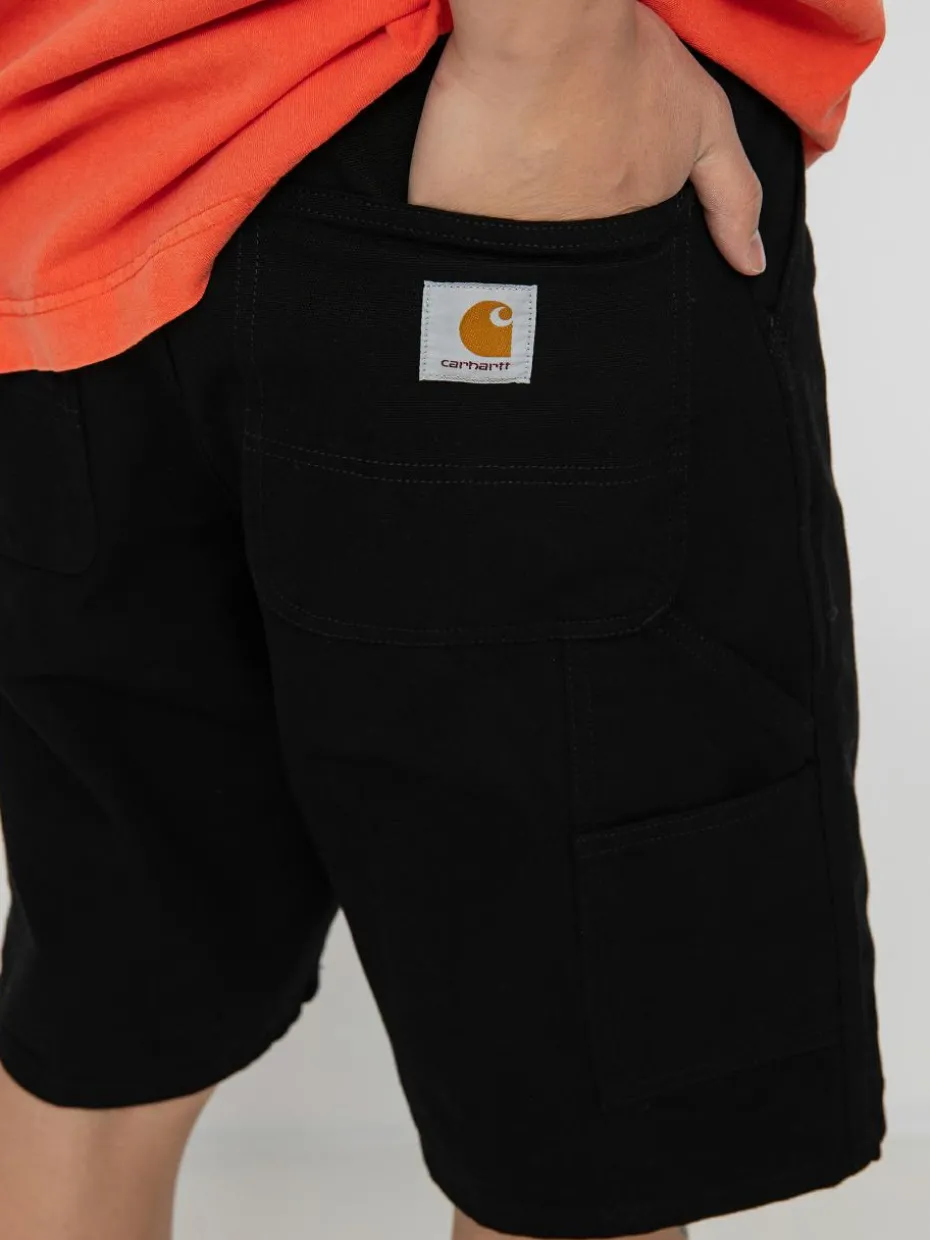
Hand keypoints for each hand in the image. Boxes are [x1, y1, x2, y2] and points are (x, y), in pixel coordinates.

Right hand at [408, 2, 765, 275]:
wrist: (544, 22)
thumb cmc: (621, 56)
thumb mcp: (702, 118)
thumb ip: (733, 196)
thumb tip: (750, 266)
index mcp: (624, 230)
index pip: (615, 274)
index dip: (607, 265)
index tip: (596, 245)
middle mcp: (570, 249)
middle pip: (562, 286)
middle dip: (559, 285)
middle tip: (549, 251)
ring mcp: (506, 243)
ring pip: (502, 282)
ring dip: (501, 283)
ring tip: (499, 252)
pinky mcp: (447, 221)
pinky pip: (443, 260)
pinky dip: (444, 264)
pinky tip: (450, 256)